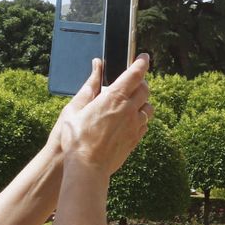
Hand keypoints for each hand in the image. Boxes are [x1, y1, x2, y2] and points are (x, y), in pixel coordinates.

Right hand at [57, 55, 152, 176]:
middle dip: (141, 82)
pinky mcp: (135, 139)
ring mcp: (134, 125)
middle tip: (134, 82)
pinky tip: (130, 121)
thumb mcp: (75, 109)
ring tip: (132, 103)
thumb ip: (89, 86)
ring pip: (148, 108)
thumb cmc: (76, 139)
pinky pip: (145, 124)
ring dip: (143, 102)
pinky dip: (141, 119)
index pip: (135, 74)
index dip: (142, 63)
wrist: (87, 167)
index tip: (145, 57)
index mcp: (113, 97)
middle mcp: (128, 109)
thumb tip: (96, 65)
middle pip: (145, 89)